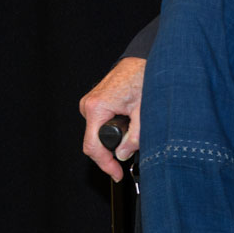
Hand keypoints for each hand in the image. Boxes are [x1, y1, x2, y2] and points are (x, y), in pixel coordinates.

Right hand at [79, 57, 145, 180]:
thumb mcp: (144, 110)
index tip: (116, 174)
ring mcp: (90, 103)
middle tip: (129, 154)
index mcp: (97, 107)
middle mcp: (88, 105)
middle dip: (111, 151)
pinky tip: (126, 123)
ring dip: (113, 138)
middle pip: (94, 140)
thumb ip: (135, 136)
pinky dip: (111, 128)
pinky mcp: (94, 101)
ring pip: (97, 132)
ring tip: (132, 131)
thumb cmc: (144, 77)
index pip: (93, 146)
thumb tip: (123, 155)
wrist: (143, 59)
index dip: (105, 164)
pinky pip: (99, 123)